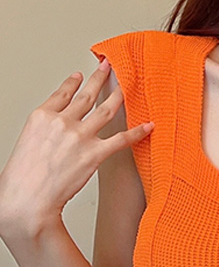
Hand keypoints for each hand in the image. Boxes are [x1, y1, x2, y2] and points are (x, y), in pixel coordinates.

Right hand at [0, 58, 152, 233]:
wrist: (27, 198)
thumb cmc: (23, 177)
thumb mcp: (26, 142)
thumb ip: (43, 132)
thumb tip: (54, 133)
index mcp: (41, 117)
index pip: (62, 94)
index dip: (73, 83)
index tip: (80, 75)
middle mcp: (62, 122)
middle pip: (86, 96)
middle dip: (99, 79)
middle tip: (108, 67)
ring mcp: (80, 137)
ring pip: (105, 110)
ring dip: (119, 96)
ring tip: (127, 87)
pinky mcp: (94, 154)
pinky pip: (122, 139)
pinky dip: (137, 131)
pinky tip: (148, 125)